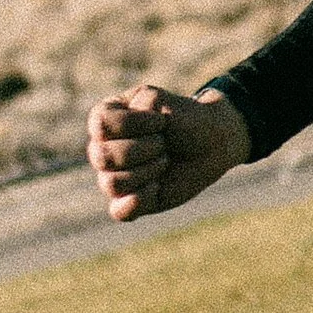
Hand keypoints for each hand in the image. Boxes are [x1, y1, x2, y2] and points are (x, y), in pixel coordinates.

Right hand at [84, 83, 250, 222]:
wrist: (211, 143)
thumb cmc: (186, 119)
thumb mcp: (168, 101)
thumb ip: (146, 103)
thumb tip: (127, 134)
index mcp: (105, 118)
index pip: (101, 125)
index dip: (135, 124)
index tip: (160, 121)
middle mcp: (102, 148)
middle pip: (104, 157)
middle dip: (145, 149)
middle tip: (164, 143)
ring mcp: (114, 175)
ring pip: (112, 184)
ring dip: (148, 171)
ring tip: (165, 160)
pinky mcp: (129, 200)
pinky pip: (119, 211)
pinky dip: (139, 201)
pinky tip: (157, 188)